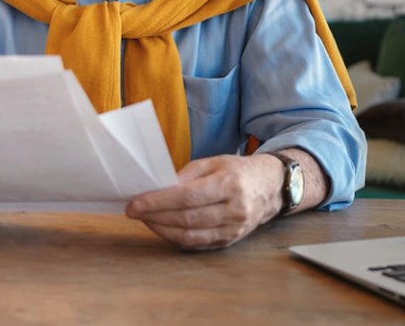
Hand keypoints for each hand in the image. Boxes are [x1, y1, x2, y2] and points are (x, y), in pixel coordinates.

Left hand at [124, 154, 283, 250]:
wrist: (271, 187)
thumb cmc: (238, 170)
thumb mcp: (214, 161)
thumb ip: (187, 175)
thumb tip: (159, 188)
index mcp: (230, 184)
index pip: (188, 197)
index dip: (159, 202)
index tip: (135, 203)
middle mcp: (234, 209)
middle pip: (186, 219)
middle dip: (155, 216)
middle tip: (133, 211)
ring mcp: (233, 229)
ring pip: (190, 236)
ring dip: (162, 229)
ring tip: (145, 219)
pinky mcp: (230, 241)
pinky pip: (197, 244)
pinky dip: (176, 238)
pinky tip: (163, 228)